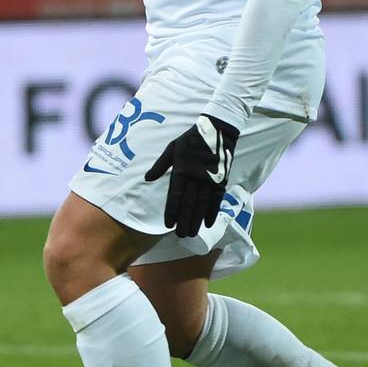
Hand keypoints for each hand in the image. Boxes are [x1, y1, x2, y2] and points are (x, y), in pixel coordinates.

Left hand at [146, 115, 239, 237]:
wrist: (217, 130)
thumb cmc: (190, 140)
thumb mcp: (171, 149)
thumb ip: (160, 165)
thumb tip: (146, 179)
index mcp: (182, 170)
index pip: (175, 195)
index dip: (172, 211)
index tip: (168, 224)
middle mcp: (196, 177)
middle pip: (189, 204)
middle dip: (185, 221)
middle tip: (181, 236)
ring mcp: (210, 179)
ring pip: (203, 204)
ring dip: (197, 220)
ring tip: (192, 234)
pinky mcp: (221, 180)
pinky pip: (217, 199)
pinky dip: (213, 212)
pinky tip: (209, 223)